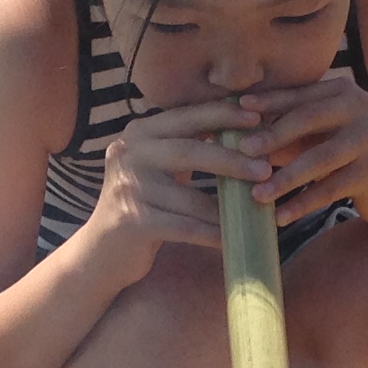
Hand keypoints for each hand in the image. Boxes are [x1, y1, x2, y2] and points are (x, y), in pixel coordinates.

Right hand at [86, 101, 270, 270]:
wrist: (101, 251)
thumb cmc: (142, 205)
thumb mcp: (158, 166)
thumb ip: (187, 145)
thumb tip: (244, 129)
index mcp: (140, 133)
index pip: (188, 117)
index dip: (224, 116)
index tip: (259, 118)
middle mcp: (129, 153)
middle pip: (192, 151)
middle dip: (233, 160)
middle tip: (266, 170)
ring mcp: (129, 188)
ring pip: (192, 198)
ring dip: (229, 206)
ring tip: (257, 208)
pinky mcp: (133, 222)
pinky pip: (187, 228)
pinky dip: (214, 234)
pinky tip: (234, 238)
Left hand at [235, 74, 367, 231]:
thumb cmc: (348, 157)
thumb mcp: (319, 137)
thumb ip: (286, 131)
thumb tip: (234, 132)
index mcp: (344, 91)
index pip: (300, 95)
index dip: (268, 102)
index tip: (236, 110)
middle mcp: (362, 108)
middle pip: (308, 119)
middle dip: (272, 136)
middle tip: (241, 150)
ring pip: (319, 159)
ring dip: (284, 178)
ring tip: (256, 195)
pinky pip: (330, 189)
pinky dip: (303, 204)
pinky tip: (280, 216)